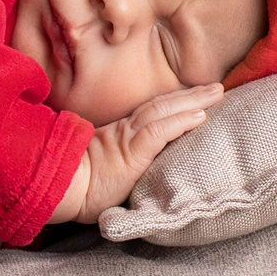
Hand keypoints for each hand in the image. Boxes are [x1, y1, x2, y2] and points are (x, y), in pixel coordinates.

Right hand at [50, 83, 221, 225]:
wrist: (60, 189)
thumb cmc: (78, 188)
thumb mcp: (104, 173)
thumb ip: (121, 168)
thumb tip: (134, 176)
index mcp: (120, 136)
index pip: (152, 114)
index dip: (174, 104)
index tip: (196, 99)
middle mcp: (125, 131)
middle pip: (163, 106)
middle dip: (191, 96)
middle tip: (216, 87)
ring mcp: (128, 139)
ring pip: (164, 112)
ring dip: (193, 101)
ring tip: (215, 93)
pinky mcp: (131, 152)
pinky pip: (159, 131)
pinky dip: (181, 122)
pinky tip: (200, 116)